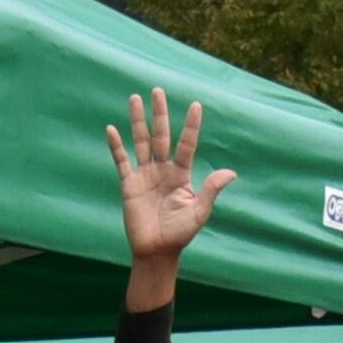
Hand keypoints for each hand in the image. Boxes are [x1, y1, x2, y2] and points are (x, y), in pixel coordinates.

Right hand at [109, 87, 235, 306]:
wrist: (156, 251)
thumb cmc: (180, 234)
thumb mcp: (199, 212)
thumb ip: (211, 190)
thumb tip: (230, 172)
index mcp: (181, 174)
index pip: (187, 144)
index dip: (191, 126)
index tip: (196, 105)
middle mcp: (163, 170)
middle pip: (161, 135)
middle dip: (159, 113)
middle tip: (157, 91)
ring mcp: (145, 175)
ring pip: (141, 142)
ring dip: (137, 121)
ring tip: (135, 98)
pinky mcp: (129, 185)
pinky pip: (122, 161)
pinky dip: (116, 146)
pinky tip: (111, 129)